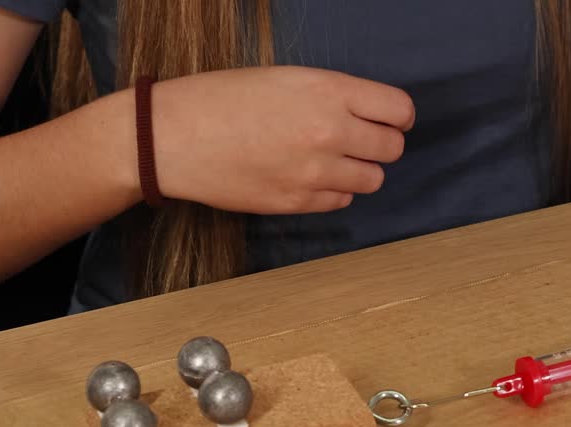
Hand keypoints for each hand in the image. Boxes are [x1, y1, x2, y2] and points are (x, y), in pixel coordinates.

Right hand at [149, 66, 414, 213]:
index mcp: (327, 91)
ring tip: (328, 160)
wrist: (171, 137)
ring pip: (372, 180)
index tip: (389, 120)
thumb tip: (371, 116)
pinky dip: (332, 192)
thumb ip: (333, 96)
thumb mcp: (285, 79)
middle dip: (381, 144)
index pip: (399, 110)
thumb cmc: (222, 99)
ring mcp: (315, 172)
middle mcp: (329, 132)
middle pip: (392, 149)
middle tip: (358, 141)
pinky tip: (306, 177)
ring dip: (358, 171)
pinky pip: (341, 202)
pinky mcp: (298, 203)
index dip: (397, 117)